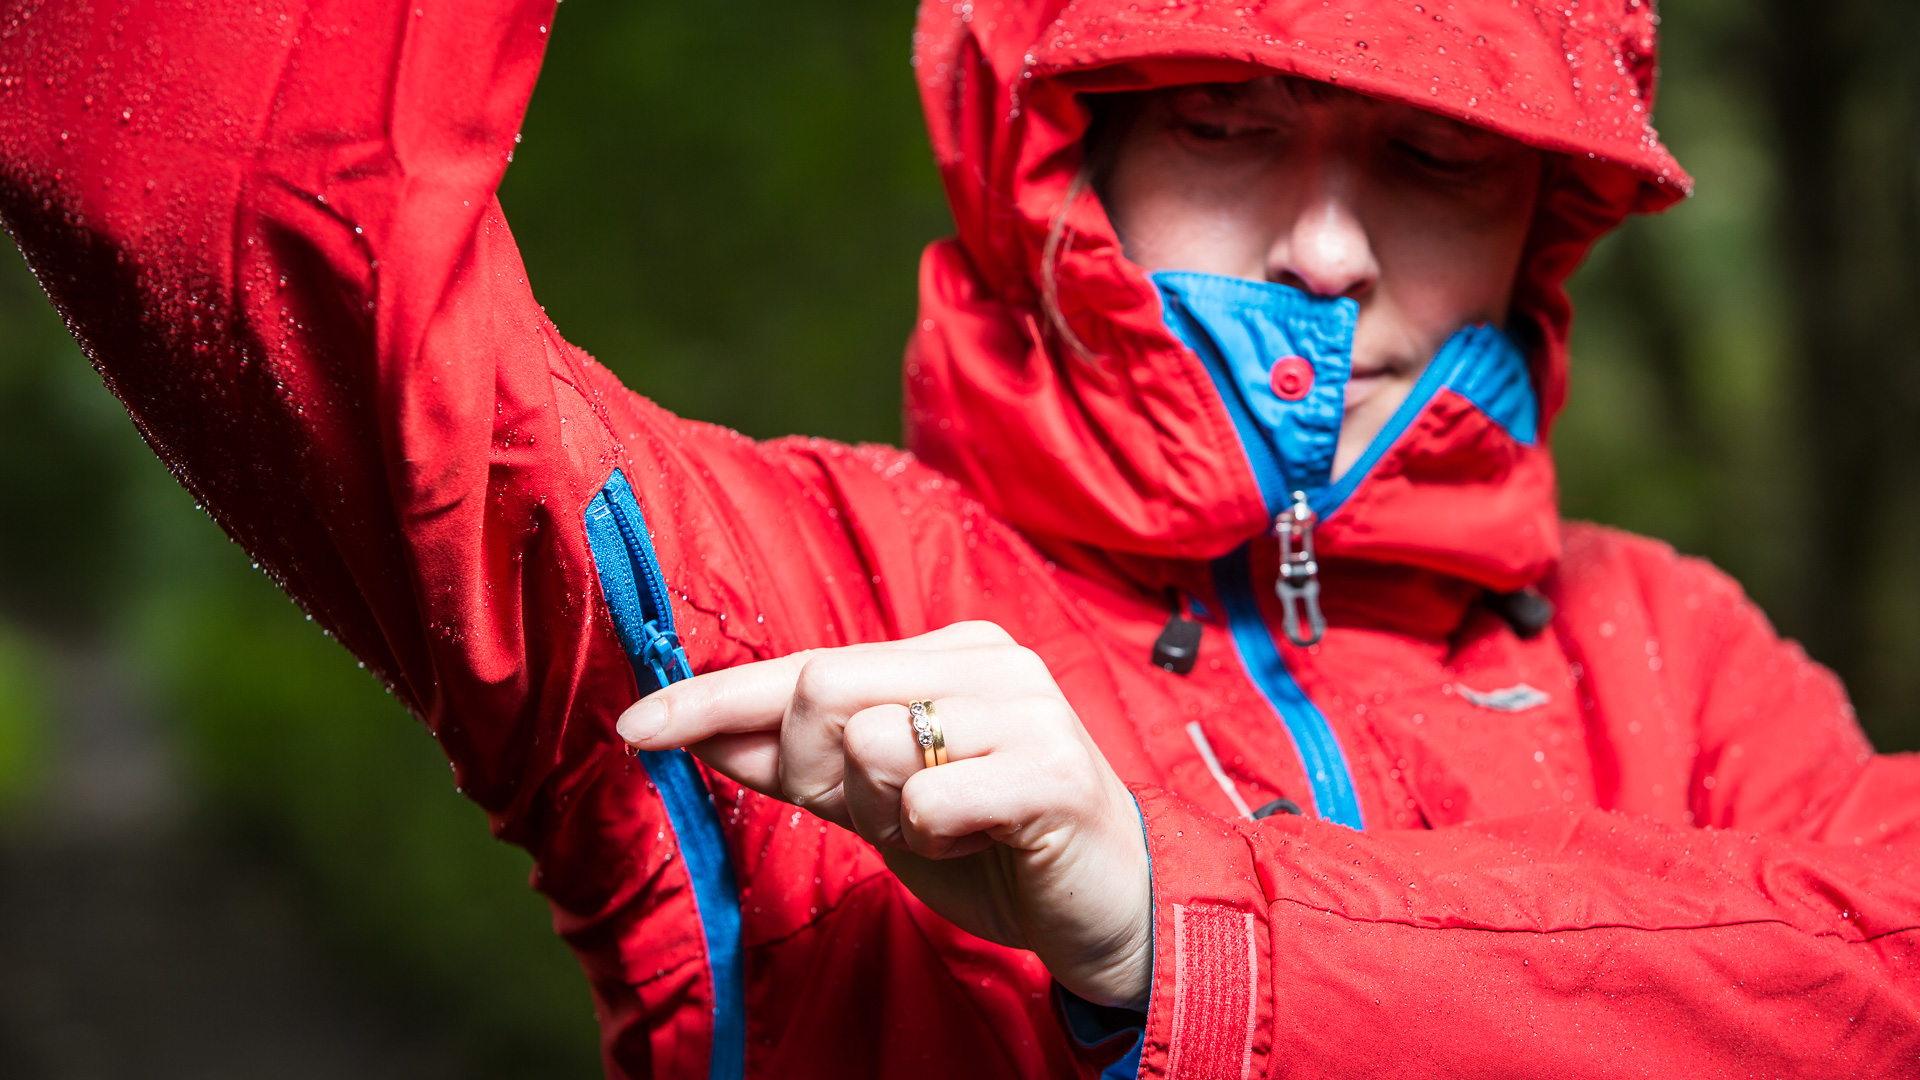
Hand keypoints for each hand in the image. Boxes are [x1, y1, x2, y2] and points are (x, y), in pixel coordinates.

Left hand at [616, 621, 1152, 1008]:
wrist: (1111, 906)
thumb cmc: (994, 844)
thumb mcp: (883, 803)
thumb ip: (800, 765)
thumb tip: (700, 734)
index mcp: (944, 653)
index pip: (803, 664)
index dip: (711, 699)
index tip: (635, 728)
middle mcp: (986, 660)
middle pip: (823, 689)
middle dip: (817, 770)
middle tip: (886, 814)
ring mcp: (1025, 705)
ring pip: (870, 744)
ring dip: (889, 811)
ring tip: (951, 826)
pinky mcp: (1053, 766)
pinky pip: (931, 798)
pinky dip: (935, 836)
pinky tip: (983, 839)